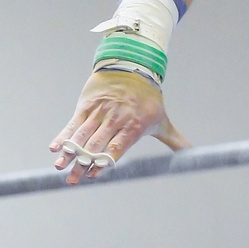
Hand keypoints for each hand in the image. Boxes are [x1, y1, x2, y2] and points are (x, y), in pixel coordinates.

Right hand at [49, 69, 189, 183]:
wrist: (132, 66)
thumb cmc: (149, 99)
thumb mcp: (162, 120)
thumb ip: (174, 140)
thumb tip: (194, 155)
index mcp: (133, 126)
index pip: (117, 147)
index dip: (105, 161)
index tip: (94, 175)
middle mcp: (115, 119)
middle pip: (96, 145)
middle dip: (83, 164)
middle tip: (72, 181)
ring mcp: (100, 112)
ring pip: (82, 135)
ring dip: (69, 153)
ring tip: (59, 167)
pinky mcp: (87, 105)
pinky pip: (73, 123)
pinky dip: (63, 135)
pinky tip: (54, 147)